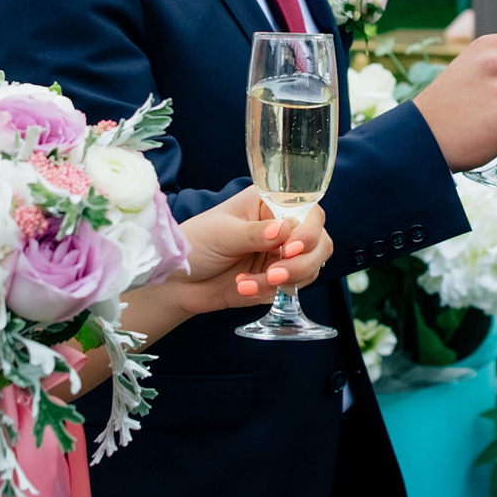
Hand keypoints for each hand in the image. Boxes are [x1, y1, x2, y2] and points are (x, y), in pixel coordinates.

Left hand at [170, 189, 331, 312]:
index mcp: (269, 204)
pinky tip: (244, 288)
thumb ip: (254, 233)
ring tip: (254, 283)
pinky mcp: (276, 281)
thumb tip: (283, 230)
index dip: (308, 230)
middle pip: (319, 241)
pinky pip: (292, 288)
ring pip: (311, 267)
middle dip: (302, 261)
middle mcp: (281, 227)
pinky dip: (271, 292)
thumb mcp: (222, 233)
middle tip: (275, 274)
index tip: (291, 247)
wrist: (177, 281)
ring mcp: (281, 255)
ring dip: (287, 279)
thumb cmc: (195, 244)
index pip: (308, 211)